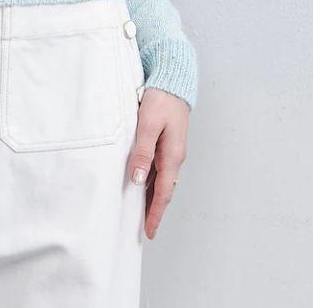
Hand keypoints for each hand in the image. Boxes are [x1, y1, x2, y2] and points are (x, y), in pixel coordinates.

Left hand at [125, 87, 189, 239]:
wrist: (172, 81)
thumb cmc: (160, 100)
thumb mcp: (148, 125)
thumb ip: (143, 152)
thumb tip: (137, 180)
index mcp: (172, 156)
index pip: (164, 193)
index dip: (155, 213)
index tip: (149, 232)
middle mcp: (174, 157)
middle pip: (164, 190)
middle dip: (155, 210)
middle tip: (144, 229)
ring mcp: (171, 150)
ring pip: (161, 180)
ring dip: (152, 197)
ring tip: (140, 212)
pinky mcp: (166, 142)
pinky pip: (158, 168)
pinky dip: (151, 181)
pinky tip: (142, 183)